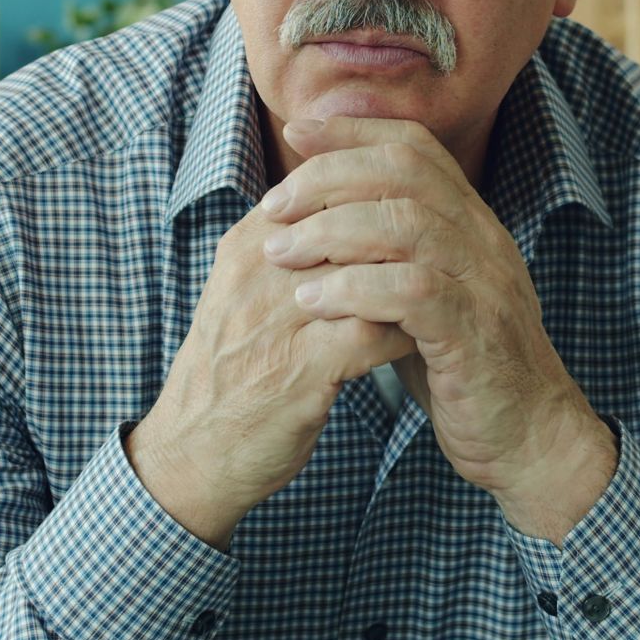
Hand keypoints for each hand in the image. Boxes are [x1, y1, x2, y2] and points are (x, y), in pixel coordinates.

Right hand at [127, 205, 415, 549]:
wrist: (191, 453)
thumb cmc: (232, 370)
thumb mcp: (246, 292)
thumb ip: (290, 248)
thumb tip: (348, 208)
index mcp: (248, 245)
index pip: (326, 186)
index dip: (381, 194)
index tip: (421, 214)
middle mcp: (259, 272)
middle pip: (353, 218)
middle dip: (407, 232)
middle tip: (447, 250)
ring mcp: (277, 320)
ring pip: (369, 268)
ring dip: (414, 279)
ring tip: (443, 291)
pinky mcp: (299, 370)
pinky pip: (374, 333)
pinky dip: (407, 333)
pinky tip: (425, 340)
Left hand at [259, 117, 615, 540]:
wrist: (527, 438)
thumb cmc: (460, 367)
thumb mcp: (421, 298)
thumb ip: (384, 257)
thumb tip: (316, 221)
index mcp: (470, 223)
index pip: (415, 146)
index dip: (354, 129)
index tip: (296, 129)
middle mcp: (483, 240)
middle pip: (406, 171)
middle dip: (330, 177)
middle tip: (273, 206)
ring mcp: (484, 283)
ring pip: (408, 223)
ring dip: (332, 231)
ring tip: (280, 254)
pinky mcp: (474, 333)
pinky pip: (412, 291)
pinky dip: (354, 289)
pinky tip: (313, 302)